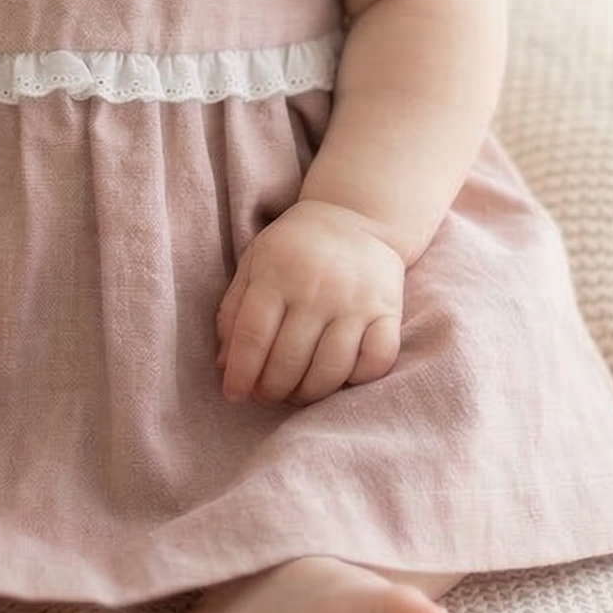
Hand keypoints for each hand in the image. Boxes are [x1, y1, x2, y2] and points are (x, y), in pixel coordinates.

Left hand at [214, 201, 405, 406]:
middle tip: (265, 396)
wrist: (355, 217)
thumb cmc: (294, 248)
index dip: (240, 373)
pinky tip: (339, 378)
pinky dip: (357, 380)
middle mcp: (317, 288)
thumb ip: (233, 311)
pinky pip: (376, 361)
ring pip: (331, 369)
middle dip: (271, 389)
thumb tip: (224, 365)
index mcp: (277, 273)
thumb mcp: (254, 263)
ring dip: (308, 393)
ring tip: (296, 394)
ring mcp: (356, 302)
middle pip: (289, 359)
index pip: (253, 335)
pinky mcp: (388, 312)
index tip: (233, 394)